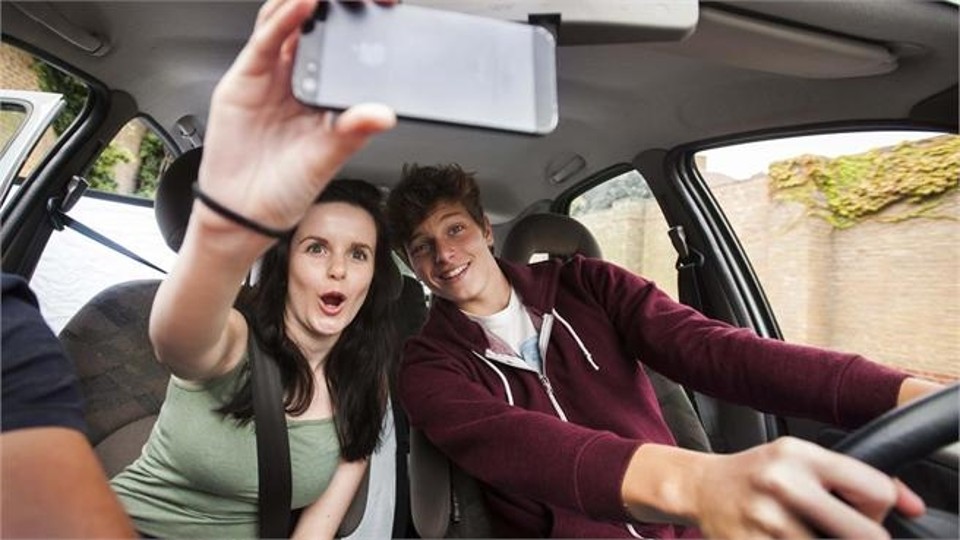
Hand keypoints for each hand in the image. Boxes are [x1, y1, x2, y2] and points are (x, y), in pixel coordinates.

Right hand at [198, 0, 395, 234]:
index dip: (361, 21)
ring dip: (308, 2)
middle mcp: (301, 78)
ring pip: (289, 21)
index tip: (385, 5)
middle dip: (336, 3)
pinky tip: (303, 5)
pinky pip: (266, 40)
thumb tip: (385, 114)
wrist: (242, 213)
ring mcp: (273, 75)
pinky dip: (284, 19)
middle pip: (317, 24)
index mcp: (327, 95)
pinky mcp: (246, 77)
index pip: (346, 46)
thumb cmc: (286, 190)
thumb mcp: (328, 160)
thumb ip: (353, 133)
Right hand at [693, 437, 924, 538]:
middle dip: (862, 535)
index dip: (880, 506)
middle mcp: (783, 486)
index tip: (864, 509)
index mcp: (798, 456)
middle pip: (867, 535)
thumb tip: (912, 507)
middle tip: (839, 527)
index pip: (875, 490)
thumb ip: (853, 477)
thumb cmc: (757, 473)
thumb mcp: (799, 458)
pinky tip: (786, 536)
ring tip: (806, 531)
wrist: (701, 487)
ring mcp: (768, 523)